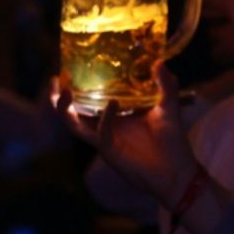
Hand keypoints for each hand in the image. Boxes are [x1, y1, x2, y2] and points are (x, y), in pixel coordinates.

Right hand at [55, 64, 198, 209]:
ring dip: (67, 109)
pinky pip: (101, 134)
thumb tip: (160, 61)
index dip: (76, 86)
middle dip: (59, 98)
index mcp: (113, 116)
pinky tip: (112, 103)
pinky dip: (105, 118)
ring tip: (67, 90)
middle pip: (72, 113)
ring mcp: (105, 140)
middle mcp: (104, 127)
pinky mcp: (111, 152)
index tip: (69, 66)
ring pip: (75, 126)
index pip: (88, 100)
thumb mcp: (168, 107)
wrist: (177, 172)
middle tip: (55, 78)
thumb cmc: (171, 142)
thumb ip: (166, 85)